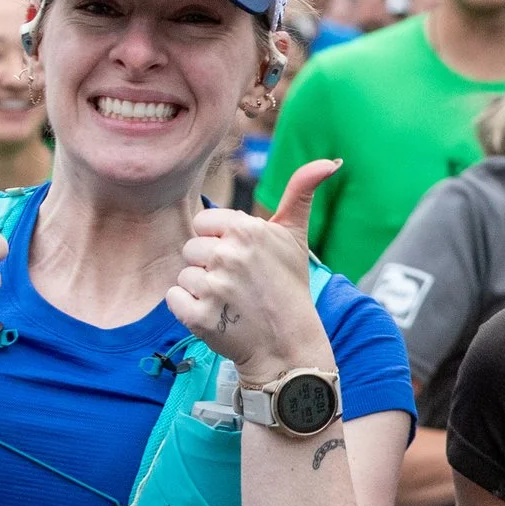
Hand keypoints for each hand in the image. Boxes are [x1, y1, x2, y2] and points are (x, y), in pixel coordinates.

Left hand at [171, 158, 339, 383]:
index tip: (241, 260)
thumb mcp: (296, 237)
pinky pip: (174, 299)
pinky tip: (216, 315)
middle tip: (238, 285)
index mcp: (247, 229)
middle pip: (192, 248)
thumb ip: (301, 193)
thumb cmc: (289, 287)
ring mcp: (213, 287)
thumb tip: (330, 160)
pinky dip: (189, 310)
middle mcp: (228, 255)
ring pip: (183, 274)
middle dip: (209, 265)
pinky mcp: (199, 317)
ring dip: (200, 289)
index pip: (204, 223)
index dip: (219, 241)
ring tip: (229, 301)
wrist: (287, 345)